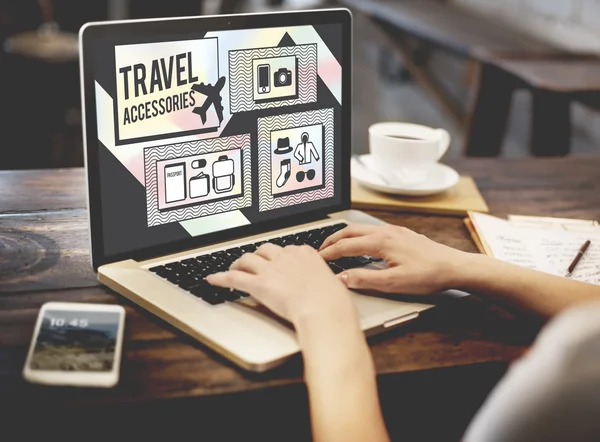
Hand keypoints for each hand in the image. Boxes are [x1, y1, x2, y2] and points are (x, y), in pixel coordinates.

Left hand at [206, 243, 356, 327]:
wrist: (323, 308)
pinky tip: (213, 279)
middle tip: (255, 263)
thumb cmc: (332, 301)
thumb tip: (326, 288)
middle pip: (265, 249)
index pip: (288, 249)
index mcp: (305, 254)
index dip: (280, 257)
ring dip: (239, 263)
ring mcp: (271, 269)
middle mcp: (286, 257)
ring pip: (248, 259)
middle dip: (258, 255)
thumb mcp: (332, 284)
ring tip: (234, 268)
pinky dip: (221, 278)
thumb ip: (323, 281)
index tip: (278, 262)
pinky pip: (234, 277)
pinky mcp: (258, 283)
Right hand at [319, 224, 472, 294]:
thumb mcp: (393, 283)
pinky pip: (373, 230)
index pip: (346, 246)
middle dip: (332, 239)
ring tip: (336, 246)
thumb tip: (341, 278)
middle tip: (320, 250)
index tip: (317, 260)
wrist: (454, 267)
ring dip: (345, 236)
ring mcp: (395, 230)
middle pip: (350, 231)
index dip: (329, 253)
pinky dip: (359, 236)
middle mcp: (385, 231)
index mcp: (380, 242)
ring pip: (361, 228)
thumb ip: (364, 279)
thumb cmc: (427, 275)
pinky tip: (362, 245)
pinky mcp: (402, 233)